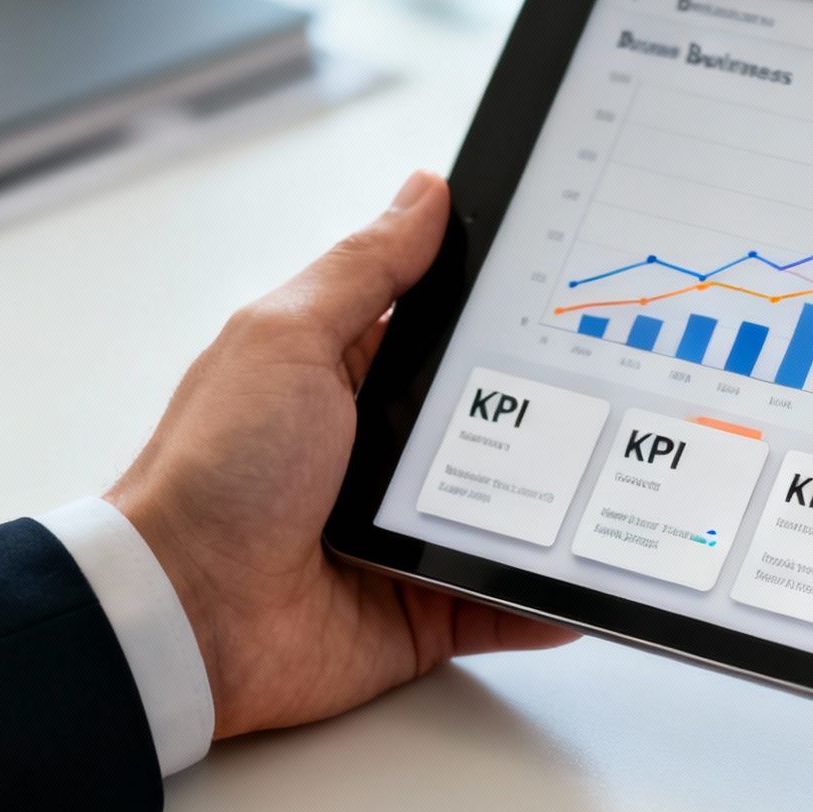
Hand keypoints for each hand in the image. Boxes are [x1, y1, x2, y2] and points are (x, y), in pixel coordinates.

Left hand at [105, 172, 577, 739]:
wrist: (181, 618)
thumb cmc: (213, 472)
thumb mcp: (288, 339)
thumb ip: (365, 268)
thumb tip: (426, 193)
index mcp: (351, 378)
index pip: (450, 333)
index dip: (510, 314)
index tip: (582, 290)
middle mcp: (384, 453)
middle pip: (500, 422)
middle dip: (558, 411)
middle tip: (632, 385)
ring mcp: (409, 531)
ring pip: (516, 510)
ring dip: (564, 504)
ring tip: (630, 484)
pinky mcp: (424, 607)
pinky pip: (505, 601)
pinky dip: (550, 599)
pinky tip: (598, 580)